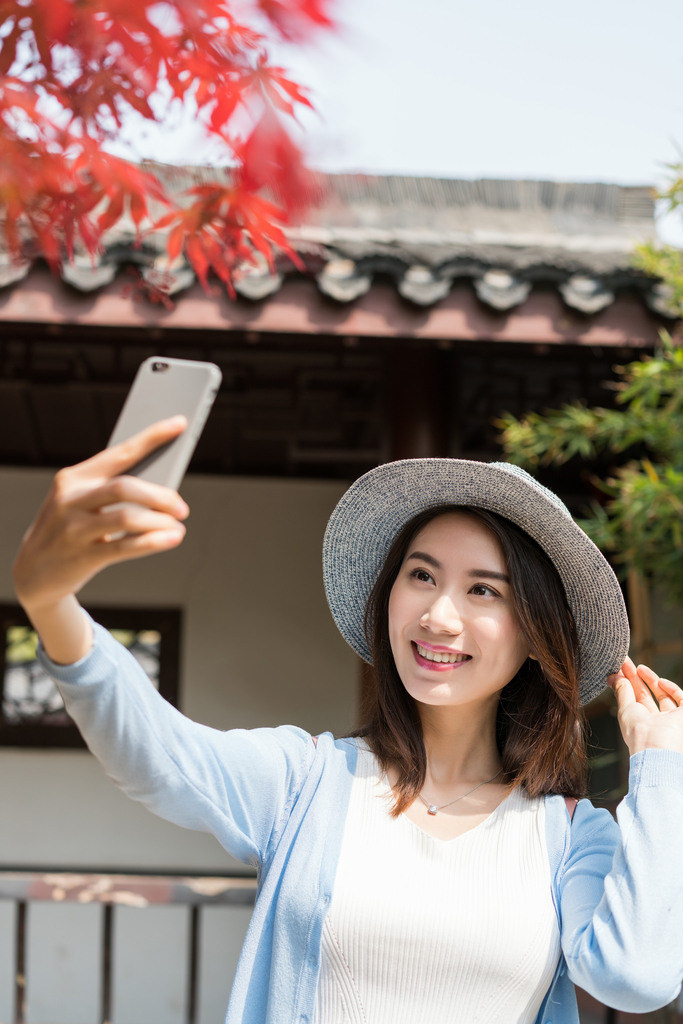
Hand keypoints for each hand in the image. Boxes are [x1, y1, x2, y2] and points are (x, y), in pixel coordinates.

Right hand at [13, 416, 189, 615]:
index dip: (152, 437)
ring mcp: (74, 529)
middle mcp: (72, 499)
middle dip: (161, 496)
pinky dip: (154, 542)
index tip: (179, 424)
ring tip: (177, 526)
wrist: (33, 570)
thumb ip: (112, 490)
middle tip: (181, 508)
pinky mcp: (82, 557)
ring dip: (160, 521)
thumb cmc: (69, 529)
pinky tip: (172, 539)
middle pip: (125, 487)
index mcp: (75, 478)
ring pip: (127, 517)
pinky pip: (125, 546)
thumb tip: (163, 486)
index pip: (120, 452)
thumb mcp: (80, 502)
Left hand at [608, 657, 682, 756]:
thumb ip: (622, 691)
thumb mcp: (625, 709)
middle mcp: (655, 722)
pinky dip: (671, 688)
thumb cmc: (639, 732)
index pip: (632, 699)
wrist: (658, 748)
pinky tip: (659, 680)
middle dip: (635, 678)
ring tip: (639, 668)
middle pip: (645, 695)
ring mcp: (670, 719)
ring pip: (662, 695)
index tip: (617, 668)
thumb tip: (614, 676)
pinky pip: (681, 698)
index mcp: (639, 723)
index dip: (625, 683)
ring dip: (651, 679)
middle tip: (625, 662)